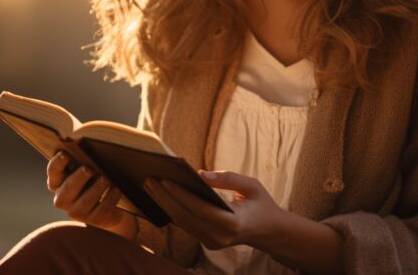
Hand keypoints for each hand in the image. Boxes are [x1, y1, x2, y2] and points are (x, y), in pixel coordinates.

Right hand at [46, 150, 124, 229]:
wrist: (105, 205)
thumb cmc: (91, 180)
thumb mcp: (83, 172)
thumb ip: (81, 162)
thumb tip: (89, 151)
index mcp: (57, 183)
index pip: (53, 172)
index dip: (57, 163)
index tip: (65, 154)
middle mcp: (63, 199)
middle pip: (69, 187)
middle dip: (79, 177)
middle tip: (88, 169)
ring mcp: (77, 212)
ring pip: (86, 201)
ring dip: (97, 188)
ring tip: (106, 179)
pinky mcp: (94, 220)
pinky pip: (102, 210)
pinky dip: (110, 199)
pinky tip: (116, 189)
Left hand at [142, 169, 287, 249]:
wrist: (269, 231)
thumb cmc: (261, 204)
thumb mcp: (252, 186)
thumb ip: (228, 178)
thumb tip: (200, 174)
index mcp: (233, 223)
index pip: (201, 209)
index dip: (181, 195)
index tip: (165, 180)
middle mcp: (220, 237)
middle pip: (186, 217)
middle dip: (165, 198)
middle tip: (149, 179)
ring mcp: (213, 242)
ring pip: (182, 223)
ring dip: (164, 203)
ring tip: (150, 185)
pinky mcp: (208, 243)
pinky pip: (186, 225)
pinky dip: (173, 209)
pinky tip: (162, 196)